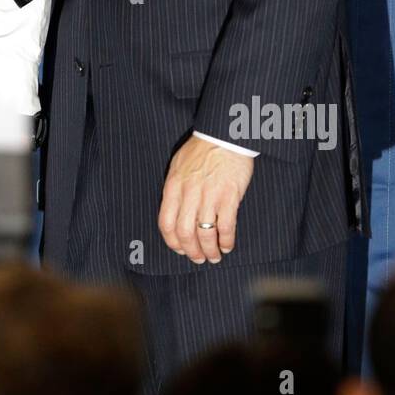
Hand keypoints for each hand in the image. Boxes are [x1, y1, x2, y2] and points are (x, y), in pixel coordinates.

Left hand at [157, 134, 253, 263]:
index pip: (166, 223)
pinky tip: (227, 245)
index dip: (172, 242)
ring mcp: (209, 196)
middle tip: (199, 258)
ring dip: (210, 250)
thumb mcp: (178, 167)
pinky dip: (226, 241)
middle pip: (185, 233)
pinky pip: (226, 227)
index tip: (180, 250)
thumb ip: (175, 190)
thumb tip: (174, 214)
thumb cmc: (201, 150)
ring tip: (214, 256)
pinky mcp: (229, 197)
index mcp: (173, 187)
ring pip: (205, 234)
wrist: (223, 135)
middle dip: (191, 252)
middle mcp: (189, 194)